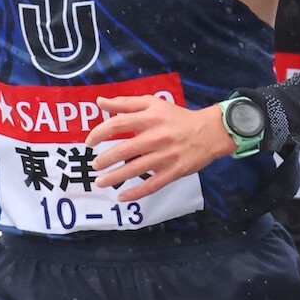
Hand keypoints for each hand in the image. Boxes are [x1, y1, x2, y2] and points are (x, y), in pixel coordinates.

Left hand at [86, 95, 234, 201]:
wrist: (209, 132)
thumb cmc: (177, 117)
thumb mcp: (153, 104)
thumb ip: (126, 103)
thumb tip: (100, 102)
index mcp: (149, 118)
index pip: (118, 124)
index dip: (100, 133)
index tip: (90, 142)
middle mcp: (156, 137)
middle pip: (124, 150)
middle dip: (105, 159)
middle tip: (94, 165)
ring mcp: (165, 156)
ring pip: (135, 169)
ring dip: (115, 178)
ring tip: (100, 182)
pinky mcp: (173, 172)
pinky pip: (151, 185)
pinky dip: (136, 193)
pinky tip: (122, 197)